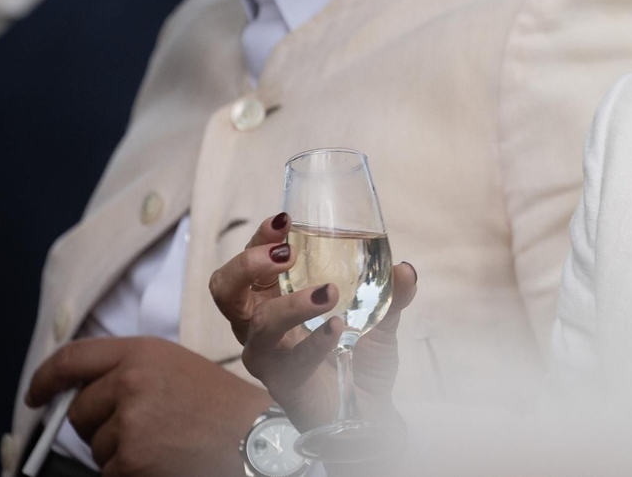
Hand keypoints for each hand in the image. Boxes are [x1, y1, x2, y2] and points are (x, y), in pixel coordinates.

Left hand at [26, 336, 272, 476]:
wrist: (256, 438)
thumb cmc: (220, 406)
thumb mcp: (175, 368)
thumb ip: (129, 373)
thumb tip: (80, 394)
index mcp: (140, 352)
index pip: (72, 358)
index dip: (45, 379)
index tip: (35, 396)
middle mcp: (129, 381)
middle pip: (78, 411)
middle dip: (97, 426)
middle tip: (137, 432)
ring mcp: (129, 422)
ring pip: (95, 447)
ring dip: (118, 453)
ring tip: (162, 445)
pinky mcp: (132, 459)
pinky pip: (111, 473)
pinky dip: (131, 474)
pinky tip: (163, 463)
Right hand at [209, 212, 417, 432]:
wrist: (368, 413)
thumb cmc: (359, 358)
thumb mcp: (380, 318)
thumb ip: (392, 293)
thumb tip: (405, 269)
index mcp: (273, 297)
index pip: (251, 260)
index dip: (260, 237)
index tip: (284, 219)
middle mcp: (260, 324)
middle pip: (226, 289)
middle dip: (248, 265)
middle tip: (285, 254)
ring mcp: (269, 356)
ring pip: (257, 325)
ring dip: (291, 304)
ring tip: (327, 292)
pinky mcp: (284, 384)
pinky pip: (291, 362)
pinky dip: (314, 343)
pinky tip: (338, 328)